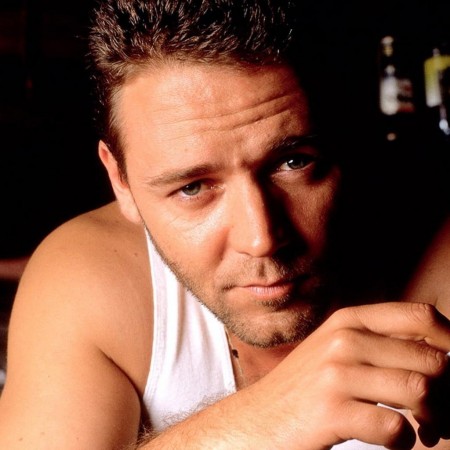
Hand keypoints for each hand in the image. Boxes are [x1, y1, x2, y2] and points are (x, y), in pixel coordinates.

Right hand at [248, 302, 449, 449]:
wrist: (258, 418)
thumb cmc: (306, 386)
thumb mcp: (335, 349)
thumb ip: (378, 343)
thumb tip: (442, 355)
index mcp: (349, 320)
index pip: (420, 315)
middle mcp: (344, 340)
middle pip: (431, 358)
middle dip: (447, 392)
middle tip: (435, 413)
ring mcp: (336, 374)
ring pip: (421, 391)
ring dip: (433, 420)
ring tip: (421, 429)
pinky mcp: (332, 411)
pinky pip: (397, 428)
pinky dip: (405, 441)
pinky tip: (391, 440)